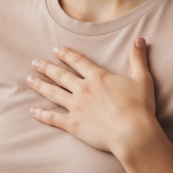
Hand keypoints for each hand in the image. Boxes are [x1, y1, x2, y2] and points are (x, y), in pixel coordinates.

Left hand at [26, 38, 157, 158]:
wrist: (133, 134)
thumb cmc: (139, 107)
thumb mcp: (142, 79)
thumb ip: (138, 58)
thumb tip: (140, 38)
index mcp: (97, 77)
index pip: (78, 62)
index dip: (66, 54)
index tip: (55, 49)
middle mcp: (83, 89)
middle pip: (60, 75)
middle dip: (46, 67)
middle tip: (34, 62)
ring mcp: (76, 107)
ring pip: (53, 93)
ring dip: (40, 86)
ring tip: (29, 79)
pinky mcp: (73, 124)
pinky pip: (53, 118)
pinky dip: (42, 114)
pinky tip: (32, 111)